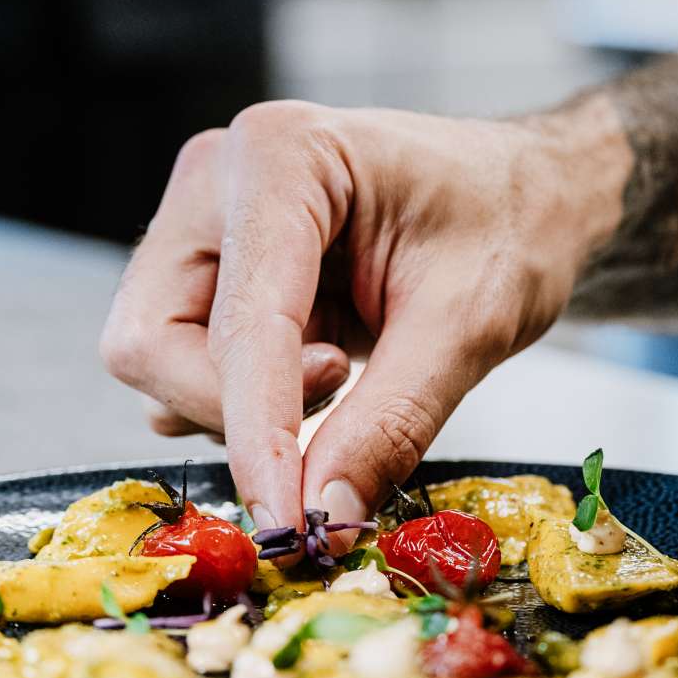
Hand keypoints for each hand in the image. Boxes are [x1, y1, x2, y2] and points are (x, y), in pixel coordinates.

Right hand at [102, 100, 620, 536]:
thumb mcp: (470, 325)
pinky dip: (244, 395)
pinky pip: (181, 361)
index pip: (241, 325)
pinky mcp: (206, 264)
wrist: (524, 190)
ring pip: (156, 358)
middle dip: (234, 409)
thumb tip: (324, 514)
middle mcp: (216, 177)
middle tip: (339, 396)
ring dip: (241, 404)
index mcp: (282, 157)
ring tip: (344, 369)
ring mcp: (200, 219)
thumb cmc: (509, 222)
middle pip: (153, 341)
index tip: (287, 521)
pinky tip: (322, 366)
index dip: (258, 434)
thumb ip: (392, 422)